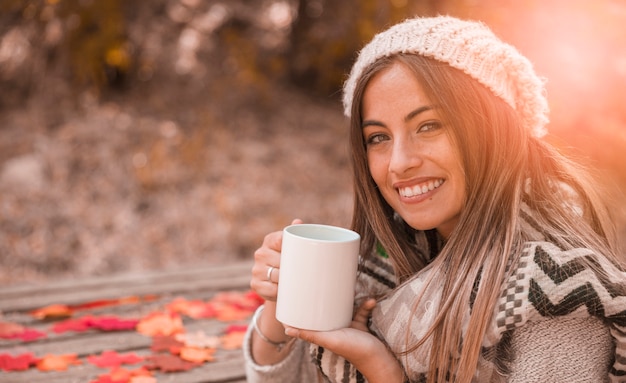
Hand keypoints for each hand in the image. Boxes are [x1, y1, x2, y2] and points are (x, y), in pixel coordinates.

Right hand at [250, 218, 301, 301]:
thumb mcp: (293, 247)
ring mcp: (256, 269)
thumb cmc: (289, 261)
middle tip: (303, 271)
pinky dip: (279, 292)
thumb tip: (298, 221)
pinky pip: (271, 289)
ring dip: (287, 280)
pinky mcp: (255, 284)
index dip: (291, 247)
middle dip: (292, 267)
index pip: (281, 240)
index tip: (301, 253)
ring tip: (295, 281)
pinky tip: (284, 290)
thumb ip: (297, 235)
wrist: (279, 283)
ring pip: (277, 275)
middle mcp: (260, 253)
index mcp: (270, 240)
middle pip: (281, 260)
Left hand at [285, 299, 405, 382]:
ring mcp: (347, 326)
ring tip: (353, 288)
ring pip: (344, 308)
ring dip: (349, 299)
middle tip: (327, 283)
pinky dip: (366, 305)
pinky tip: (371, 301)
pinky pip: (361, 310)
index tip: (298, 295)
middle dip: (327, 298)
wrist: (379, 359)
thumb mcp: (331, 340)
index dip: (303, 310)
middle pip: (326, 311)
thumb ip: (311, 335)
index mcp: (325, 333)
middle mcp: (334, 329)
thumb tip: (287, 330)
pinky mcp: (360, 324)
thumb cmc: (354, 350)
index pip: (309, 321)